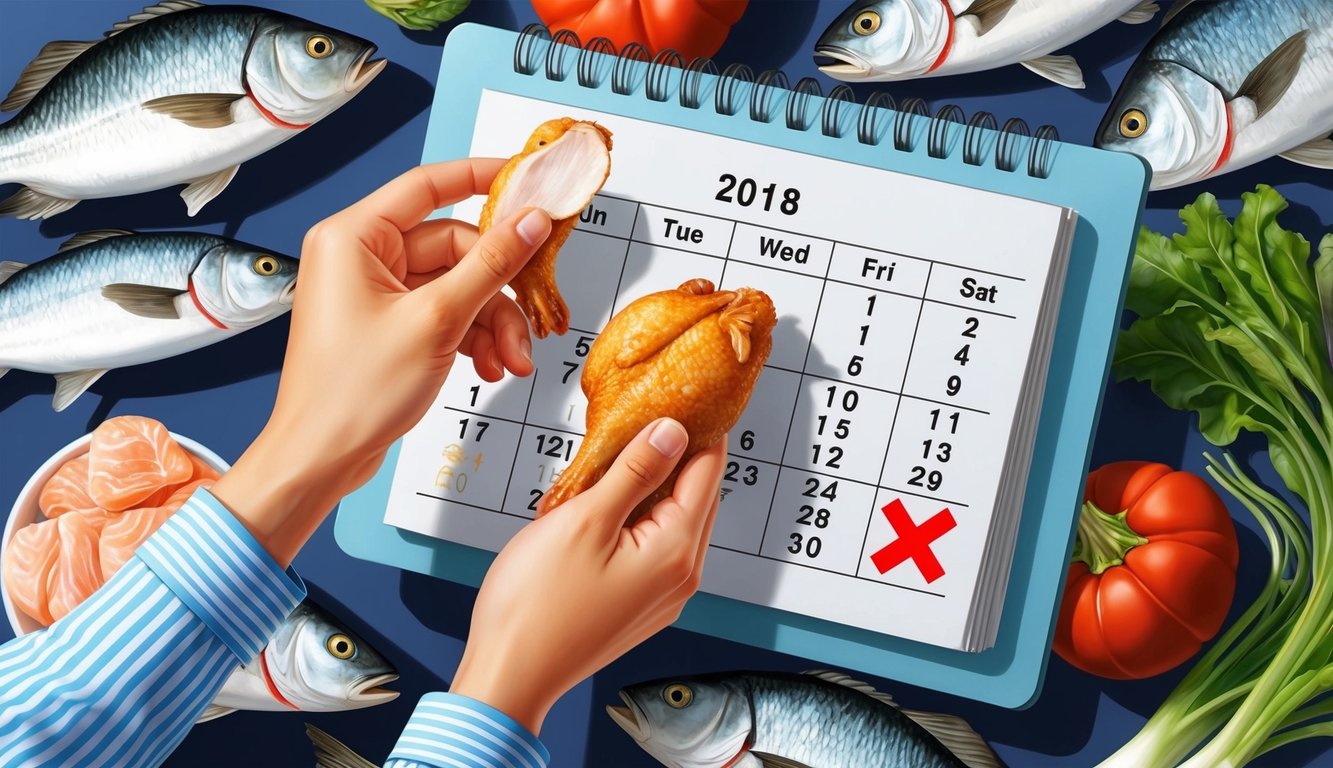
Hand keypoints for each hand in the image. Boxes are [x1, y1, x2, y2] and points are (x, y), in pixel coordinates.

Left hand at [213, 160, 551, 563]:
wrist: (321, 458)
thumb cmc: (351, 394)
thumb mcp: (437, 320)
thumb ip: (490, 265)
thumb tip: (530, 221)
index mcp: (353, 237)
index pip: (429, 185)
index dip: (483, 178)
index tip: (527, 179)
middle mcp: (359, 257)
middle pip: (454, 247)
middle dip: (498, 289)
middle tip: (532, 317)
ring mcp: (374, 292)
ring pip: (456, 285)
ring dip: (491, 321)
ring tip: (511, 360)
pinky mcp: (387, 324)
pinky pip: (444, 312)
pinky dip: (472, 336)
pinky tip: (488, 366)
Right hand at [450, 420, 725, 733]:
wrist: (510, 673)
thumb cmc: (535, 604)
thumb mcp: (586, 520)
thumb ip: (635, 471)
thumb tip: (673, 431)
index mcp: (676, 551)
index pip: (708, 471)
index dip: (699, 427)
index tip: (683, 393)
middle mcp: (681, 577)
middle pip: (697, 495)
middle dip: (677, 453)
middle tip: (647, 415)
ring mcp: (662, 596)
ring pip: (675, 521)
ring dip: (655, 486)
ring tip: (620, 455)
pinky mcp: (640, 606)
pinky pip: (655, 547)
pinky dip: (640, 517)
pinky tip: (609, 503)